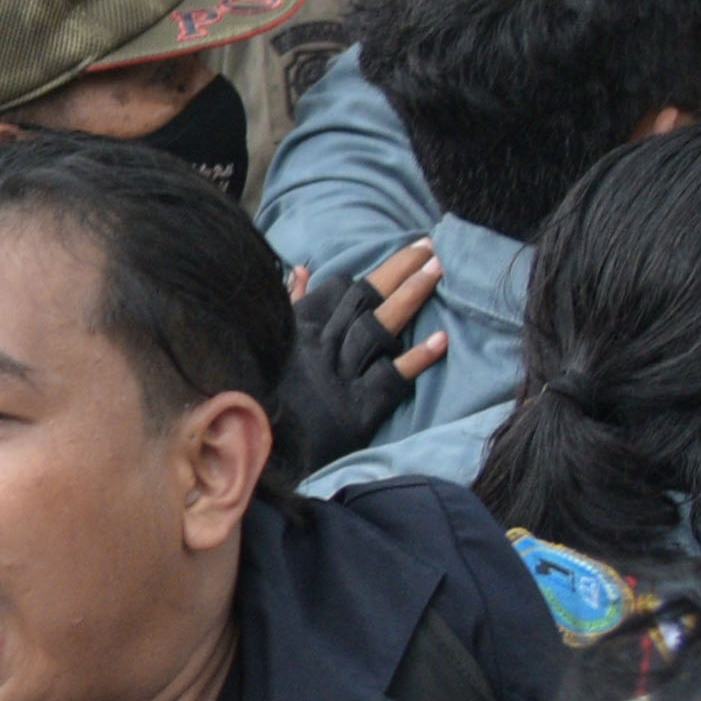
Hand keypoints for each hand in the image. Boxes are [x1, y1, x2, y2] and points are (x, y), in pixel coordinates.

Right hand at [271, 238, 446, 478]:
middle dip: (399, 270)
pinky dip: (415, 359)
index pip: (337, 290)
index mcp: (300, 332)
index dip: (370, 273)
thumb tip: (302, 268)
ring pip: (377, 328)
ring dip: (410, 297)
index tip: (403, 257)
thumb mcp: (272, 346)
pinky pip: (390, 378)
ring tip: (438, 271)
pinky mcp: (358, 409)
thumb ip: (290, 305)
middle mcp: (321, 348)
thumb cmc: (265, 400)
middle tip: (431, 248)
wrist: (260, 453)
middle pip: (364, 299)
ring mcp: (341, 377)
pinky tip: (440, 340)